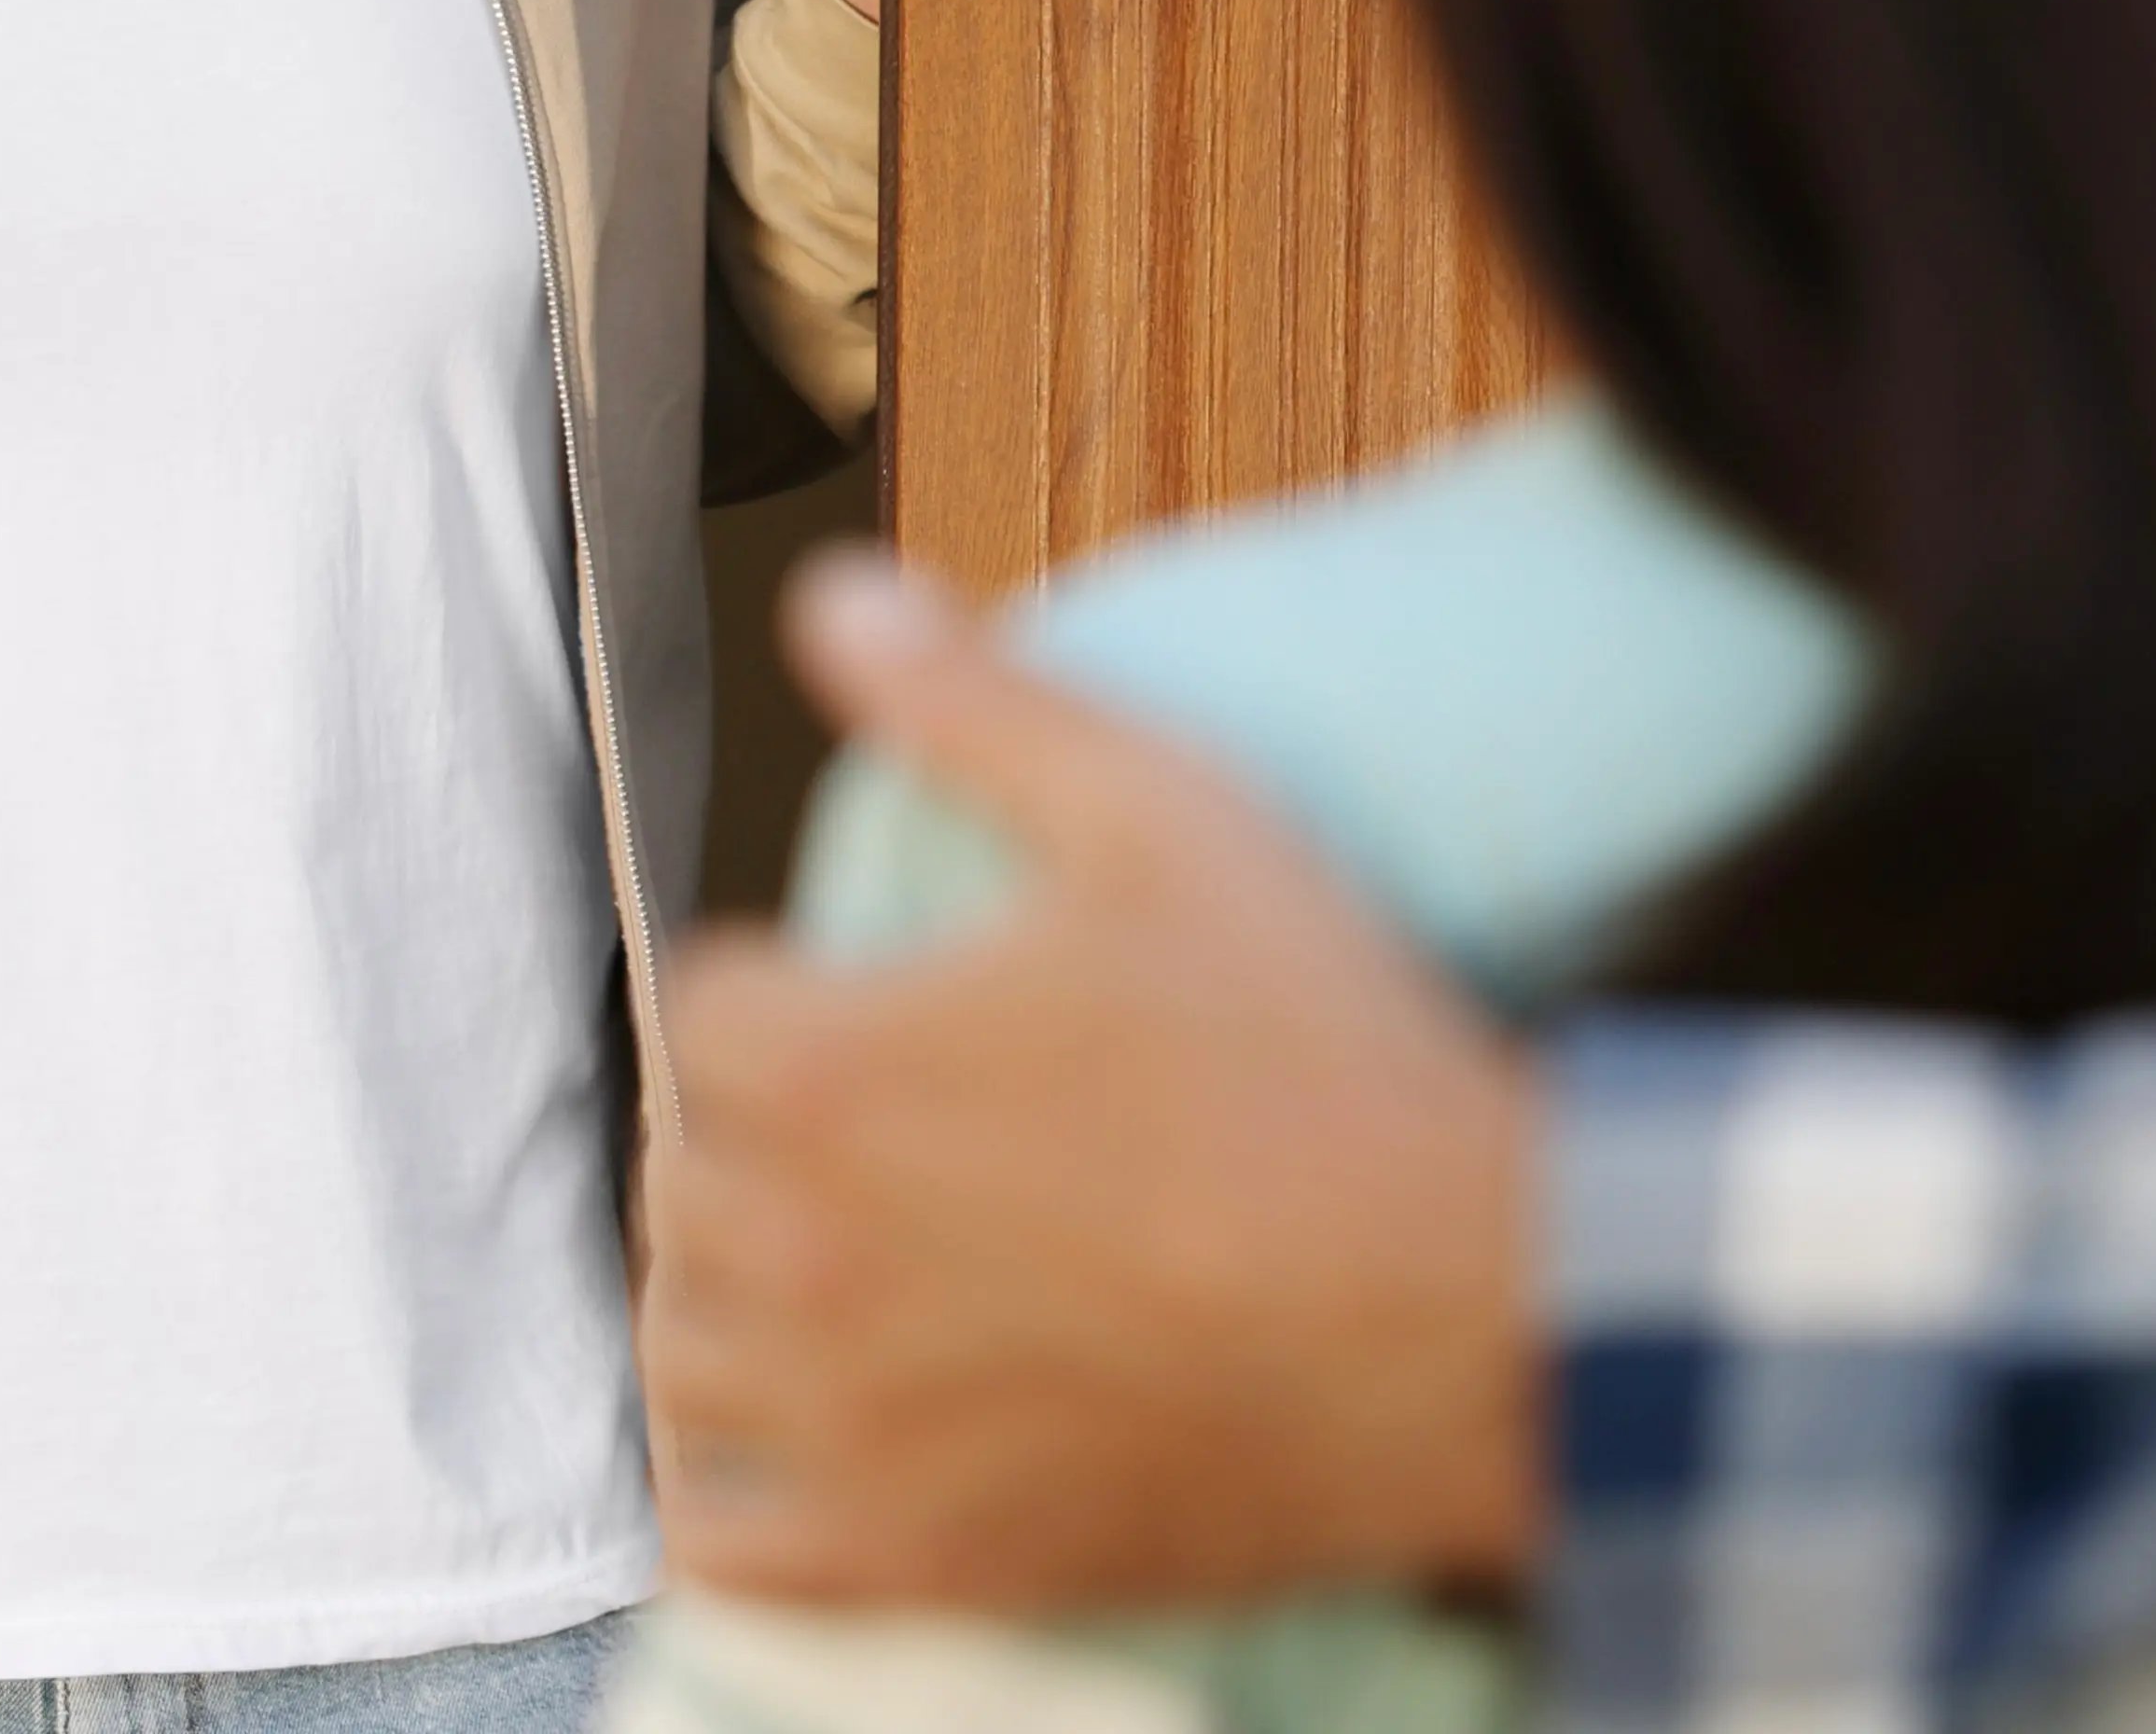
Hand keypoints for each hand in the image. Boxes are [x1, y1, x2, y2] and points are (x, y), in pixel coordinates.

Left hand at [641, 552, 1538, 1605]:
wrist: (1477, 1311)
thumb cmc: (1331, 1065)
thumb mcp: (1166, 819)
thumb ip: (976, 707)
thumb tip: (839, 598)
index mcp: (834, 1067)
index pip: (700, 1010)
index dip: (779, 991)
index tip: (859, 1005)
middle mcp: (808, 1252)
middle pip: (678, 1185)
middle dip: (753, 1141)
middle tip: (868, 1131)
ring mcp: (856, 1421)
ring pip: (683, 1358)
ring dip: (731, 1304)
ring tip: (833, 1270)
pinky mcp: (919, 1556)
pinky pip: (727, 1545)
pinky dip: (733, 1494)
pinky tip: (799, 1445)